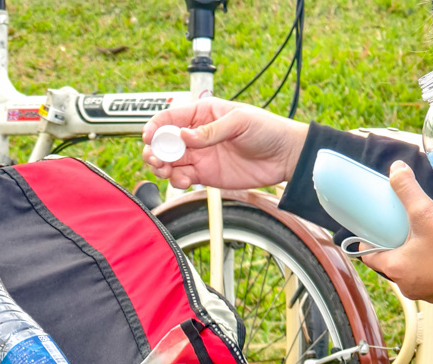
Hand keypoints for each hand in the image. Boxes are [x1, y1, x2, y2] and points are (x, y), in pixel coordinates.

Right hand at [142, 98, 308, 190]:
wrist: (283, 157)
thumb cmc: (267, 130)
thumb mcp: (240, 122)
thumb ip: (210, 131)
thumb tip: (185, 137)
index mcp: (204, 113)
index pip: (171, 117)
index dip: (156, 127)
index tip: (149, 137)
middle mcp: (197, 134)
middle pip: (165, 142)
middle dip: (155, 150)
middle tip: (156, 159)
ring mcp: (199, 155)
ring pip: (170, 161)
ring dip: (162, 166)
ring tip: (166, 170)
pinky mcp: (204, 175)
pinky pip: (181, 178)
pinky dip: (176, 180)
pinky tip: (182, 181)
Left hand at [362, 161, 432, 302]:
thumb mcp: (427, 214)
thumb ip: (408, 192)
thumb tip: (395, 170)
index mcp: (395, 268)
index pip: (369, 257)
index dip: (367, 243)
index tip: (370, 232)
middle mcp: (405, 285)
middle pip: (390, 262)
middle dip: (393, 245)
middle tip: (399, 228)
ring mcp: (424, 290)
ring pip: (411, 269)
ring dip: (413, 254)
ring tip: (423, 236)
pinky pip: (429, 275)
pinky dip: (430, 262)